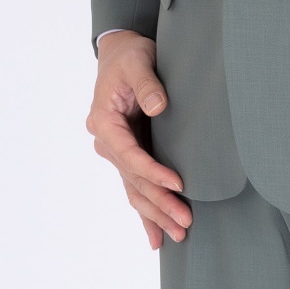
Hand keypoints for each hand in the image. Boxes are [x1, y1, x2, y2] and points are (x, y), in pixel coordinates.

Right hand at [84, 31, 189, 248]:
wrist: (120, 53)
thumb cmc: (129, 56)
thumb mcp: (138, 61)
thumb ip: (147, 84)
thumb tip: (158, 107)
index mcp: (104, 122)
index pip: (130, 155)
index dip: (154, 172)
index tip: (178, 184)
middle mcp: (107, 141)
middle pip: (134, 179)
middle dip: (160, 202)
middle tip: (185, 222)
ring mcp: (116, 151)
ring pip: (135, 189)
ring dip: (155, 213)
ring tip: (177, 235)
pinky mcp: (128, 153)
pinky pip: (135, 187)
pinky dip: (145, 211)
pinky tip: (155, 236)